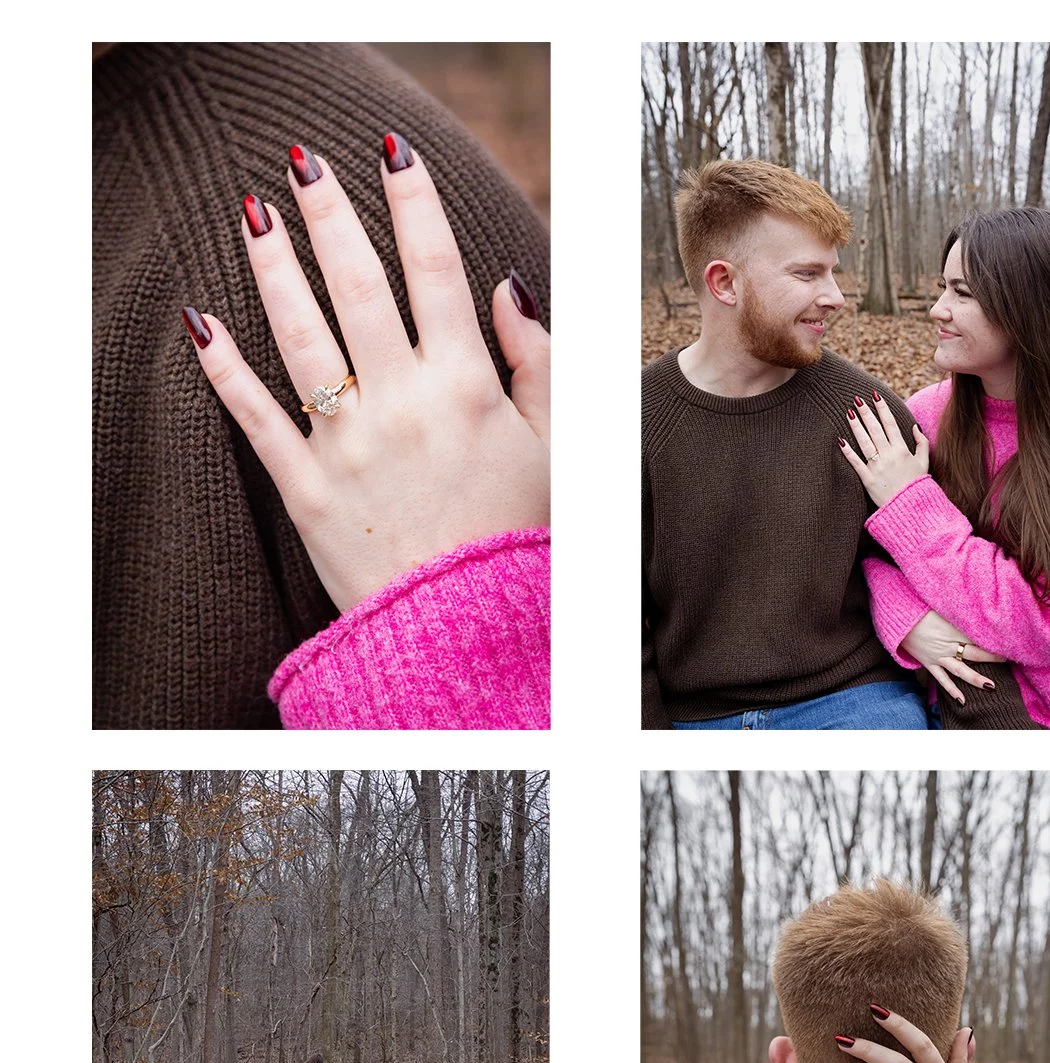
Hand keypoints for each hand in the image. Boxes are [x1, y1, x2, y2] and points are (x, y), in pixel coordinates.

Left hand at [186, 141, 548, 613]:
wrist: (468, 629)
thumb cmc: (520, 540)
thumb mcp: (559, 451)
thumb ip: (538, 365)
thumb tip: (506, 289)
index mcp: (465, 386)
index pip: (435, 270)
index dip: (414, 202)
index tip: (396, 154)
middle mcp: (400, 401)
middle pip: (357, 285)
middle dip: (331, 214)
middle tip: (306, 163)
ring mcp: (347, 443)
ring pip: (299, 335)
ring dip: (273, 268)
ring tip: (254, 217)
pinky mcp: (305, 488)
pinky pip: (256, 418)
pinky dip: (224, 370)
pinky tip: (200, 323)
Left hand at [839, 391, 928, 506]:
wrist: (910, 508)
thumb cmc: (917, 485)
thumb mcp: (924, 462)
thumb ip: (921, 443)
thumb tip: (915, 426)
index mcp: (902, 449)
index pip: (890, 423)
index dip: (882, 408)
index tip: (875, 395)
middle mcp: (889, 455)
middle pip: (875, 429)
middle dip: (866, 412)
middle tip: (857, 399)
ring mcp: (877, 467)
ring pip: (865, 442)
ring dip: (856, 426)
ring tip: (849, 412)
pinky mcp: (868, 479)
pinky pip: (856, 463)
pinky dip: (848, 452)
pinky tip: (840, 441)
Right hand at [899, 610, 1006, 703]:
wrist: (899, 620)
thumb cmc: (920, 610)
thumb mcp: (942, 608)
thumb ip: (959, 614)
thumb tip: (975, 612)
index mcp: (954, 629)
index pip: (979, 638)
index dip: (994, 642)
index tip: (1009, 644)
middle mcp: (948, 645)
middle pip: (975, 654)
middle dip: (993, 659)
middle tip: (1008, 662)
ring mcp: (939, 656)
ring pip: (961, 670)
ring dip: (976, 679)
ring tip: (991, 687)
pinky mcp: (929, 663)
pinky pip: (942, 679)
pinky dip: (952, 690)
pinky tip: (962, 700)